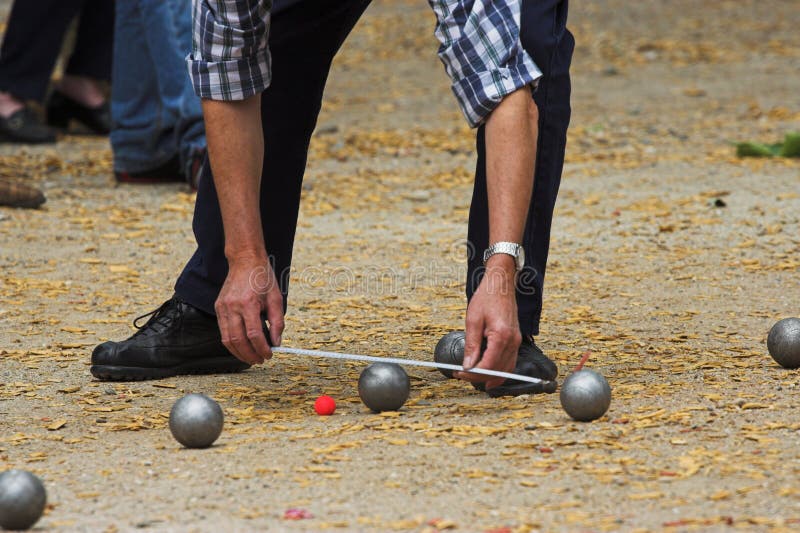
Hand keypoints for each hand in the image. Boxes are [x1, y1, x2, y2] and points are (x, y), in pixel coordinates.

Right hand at [215, 254, 283, 364]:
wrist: (245, 261)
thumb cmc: (262, 279)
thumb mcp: (276, 299)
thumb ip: (277, 322)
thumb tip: (276, 343)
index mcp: (248, 303)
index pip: (254, 334)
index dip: (262, 349)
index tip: (269, 355)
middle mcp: (232, 307)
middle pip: (238, 340)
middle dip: (250, 354)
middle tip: (260, 360)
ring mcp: (222, 308)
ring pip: (227, 339)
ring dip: (239, 353)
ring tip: (251, 358)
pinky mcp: (218, 308)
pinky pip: (223, 331)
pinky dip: (231, 343)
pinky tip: (241, 347)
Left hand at [454, 256, 521, 389]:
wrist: (500, 284)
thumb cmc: (486, 298)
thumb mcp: (473, 320)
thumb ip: (472, 345)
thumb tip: (468, 365)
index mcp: (501, 336)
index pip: (488, 365)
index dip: (473, 374)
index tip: (459, 373)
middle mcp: (512, 341)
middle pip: (497, 371)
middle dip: (479, 377)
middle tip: (462, 375)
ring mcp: (516, 341)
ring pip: (506, 370)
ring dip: (490, 377)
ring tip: (473, 377)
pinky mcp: (516, 340)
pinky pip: (510, 362)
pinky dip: (499, 370)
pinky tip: (487, 372)